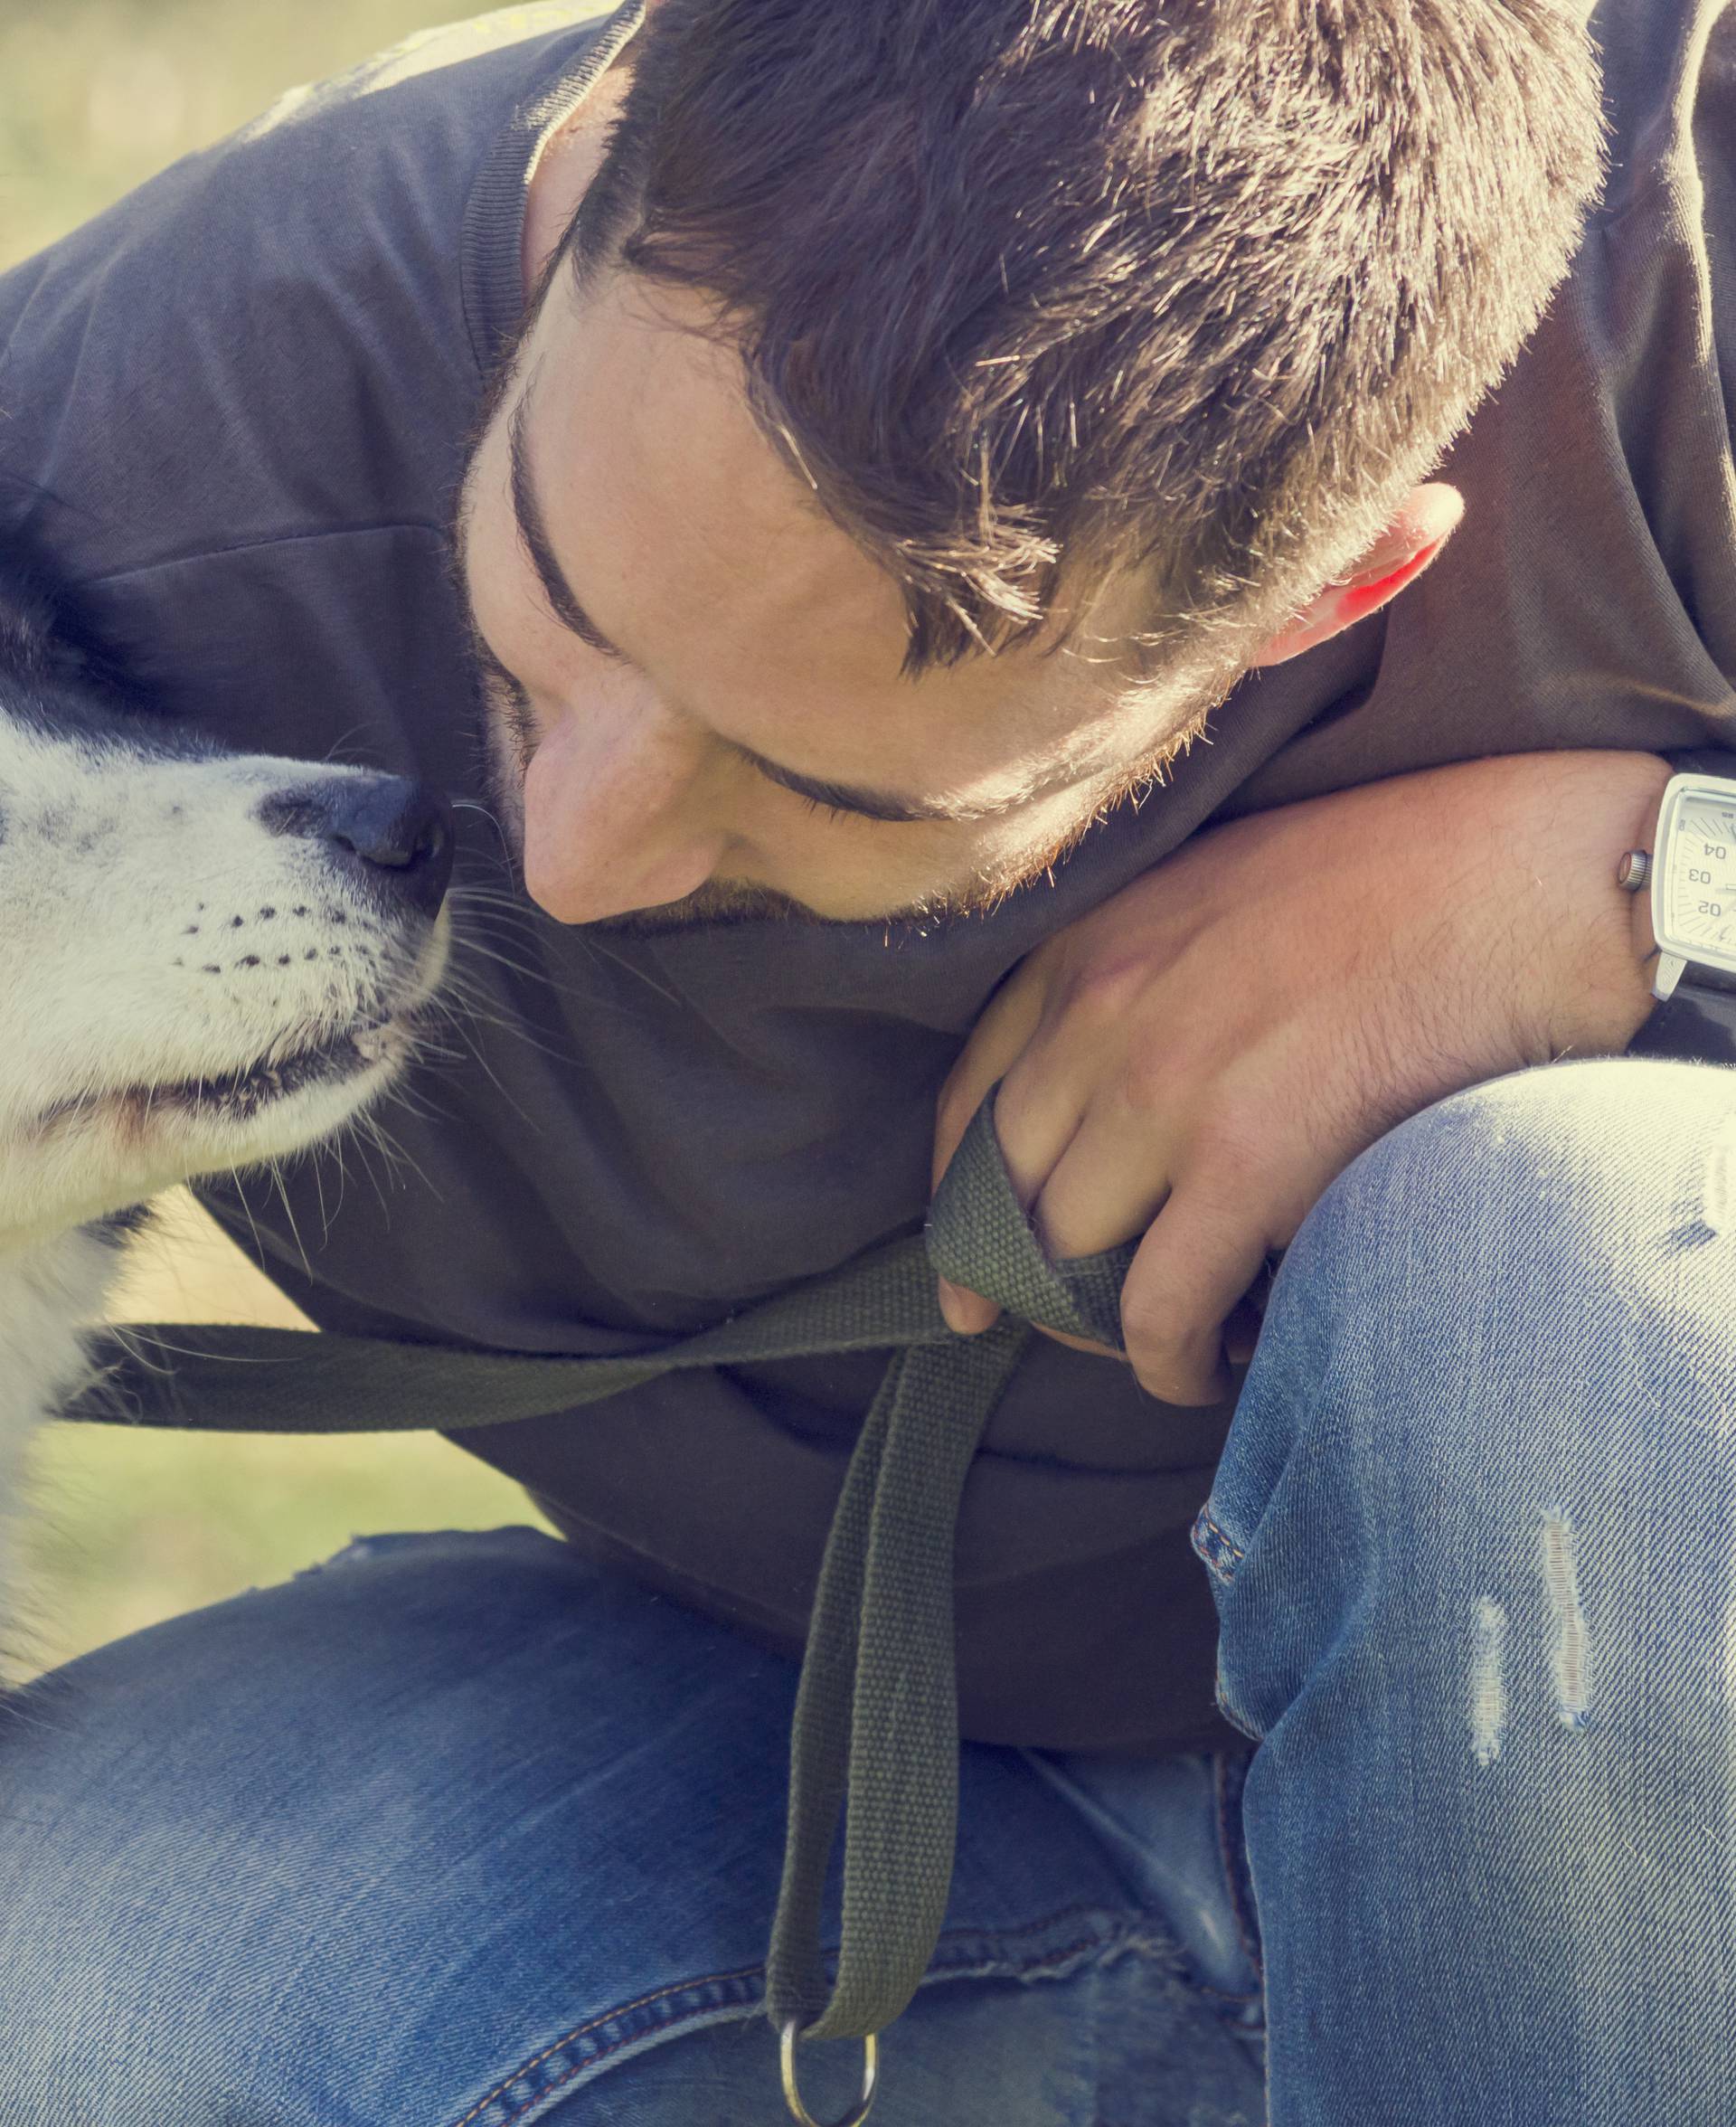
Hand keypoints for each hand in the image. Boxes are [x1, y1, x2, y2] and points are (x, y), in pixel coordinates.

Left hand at [931, 750, 1668, 1405]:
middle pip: (1008, 1192)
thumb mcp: (1220, 895)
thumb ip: (1145, 982)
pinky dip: (1168, 1361)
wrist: (1530, 877)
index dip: (956, 1206)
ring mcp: (1165, 1084)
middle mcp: (1101, 1010)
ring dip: (1104, 1325)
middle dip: (1033, 1281)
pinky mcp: (1247, 1158)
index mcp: (1088, 941)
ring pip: (1069, 1257)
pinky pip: (1158, 1307)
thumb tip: (1118, 1111)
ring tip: (1167, 1342)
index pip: (968, 1101)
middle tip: (1086, 1328)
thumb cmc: (1401, 880)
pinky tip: (1206, 1368)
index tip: (965, 1277)